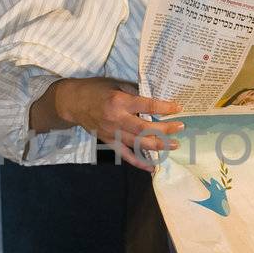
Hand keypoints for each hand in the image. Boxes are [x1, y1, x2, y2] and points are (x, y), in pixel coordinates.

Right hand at [39, 77, 183, 170]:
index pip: (146, 106)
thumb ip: (133, 92)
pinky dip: (139, 162)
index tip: (177, 108)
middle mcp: (116, 119)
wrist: (73, 103)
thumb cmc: (95, 90)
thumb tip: (154, 100)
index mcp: (119, 102)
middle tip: (180, 127)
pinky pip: (126, 155)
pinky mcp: (109, 142)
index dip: (164, 108)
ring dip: (159, 146)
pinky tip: (153, 167)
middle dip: (165, 129)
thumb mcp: (115, 85)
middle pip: (145, 128)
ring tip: (174, 145)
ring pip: (139, 143)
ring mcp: (113, 133)